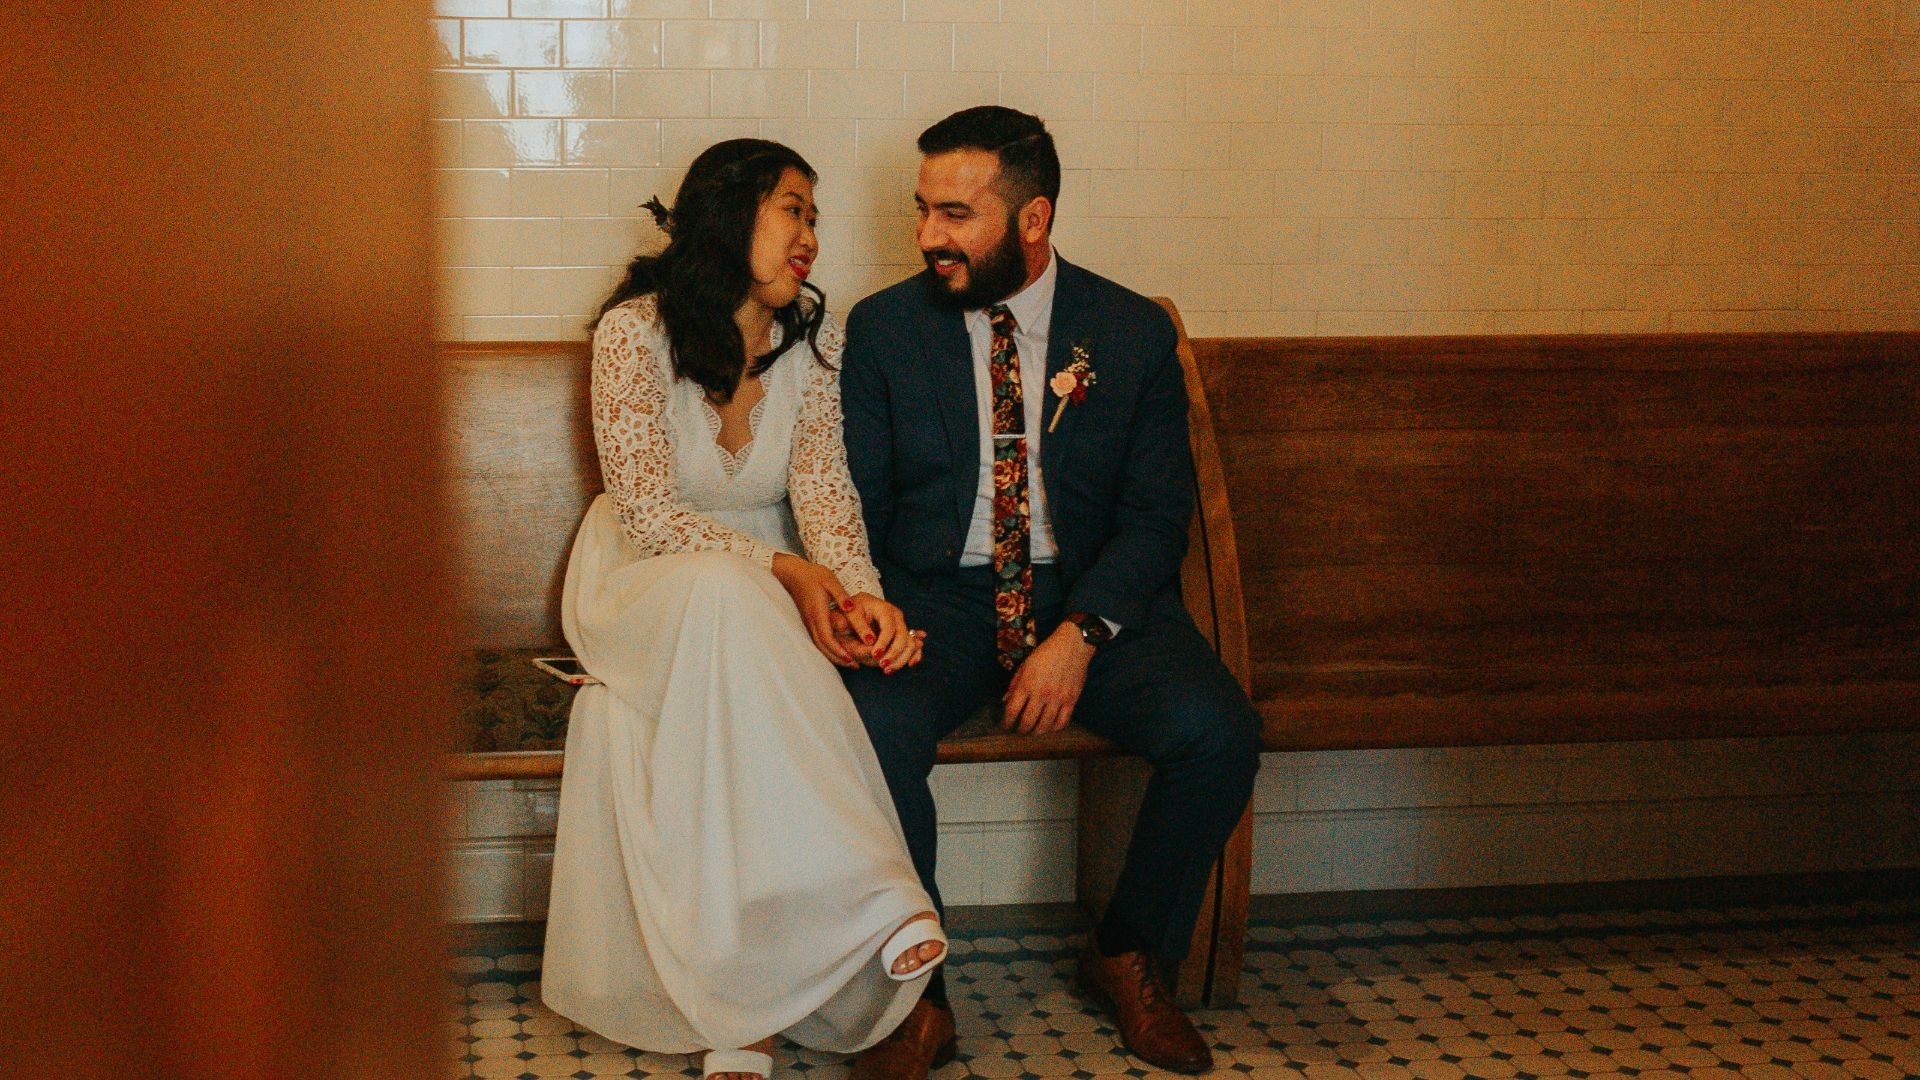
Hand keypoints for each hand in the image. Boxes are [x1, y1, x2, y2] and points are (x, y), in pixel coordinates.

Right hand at [771, 552, 855, 667]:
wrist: (793, 573)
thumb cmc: (813, 575)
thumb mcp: (830, 581)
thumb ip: (841, 596)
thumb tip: (851, 608)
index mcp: (818, 613)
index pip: (827, 638)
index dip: (838, 650)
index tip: (851, 658)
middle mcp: (811, 621)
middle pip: (823, 647)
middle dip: (838, 658)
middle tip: (854, 665)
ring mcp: (808, 622)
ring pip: (819, 645)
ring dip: (833, 655)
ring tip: (849, 662)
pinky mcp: (808, 621)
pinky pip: (817, 640)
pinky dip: (827, 648)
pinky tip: (837, 650)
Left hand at [830, 606, 927, 672]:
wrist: (855, 610)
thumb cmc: (850, 611)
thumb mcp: (850, 615)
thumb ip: (859, 626)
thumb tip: (870, 641)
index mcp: (884, 609)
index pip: (889, 628)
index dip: (883, 643)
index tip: (874, 655)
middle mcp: (896, 616)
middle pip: (903, 636)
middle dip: (893, 653)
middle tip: (881, 665)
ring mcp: (901, 625)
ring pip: (910, 643)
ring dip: (902, 658)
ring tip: (887, 670)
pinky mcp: (903, 633)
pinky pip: (913, 645)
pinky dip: (914, 655)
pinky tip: (910, 664)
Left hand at [1002, 624, 1093, 735]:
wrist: (1072, 645)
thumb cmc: (1046, 653)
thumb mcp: (1025, 665)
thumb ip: (1014, 684)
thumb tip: (1005, 701)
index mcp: (1027, 684)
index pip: (1012, 710)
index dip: (1006, 722)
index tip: (1005, 725)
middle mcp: (1041, 693)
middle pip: (1027, 722)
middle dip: (1020, 730)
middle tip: (1019, 731)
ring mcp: (1058, 698)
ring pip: (1044, 726)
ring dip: (1036, 732)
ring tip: (1033, 731)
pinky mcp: (1071, 700)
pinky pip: (1062, 722)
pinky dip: (1054, 728)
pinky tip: (1049, 726)